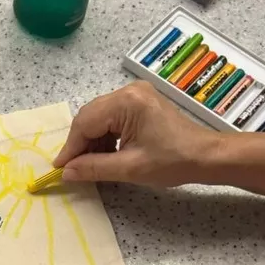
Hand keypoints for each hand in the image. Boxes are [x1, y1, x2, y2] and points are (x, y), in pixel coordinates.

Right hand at [55, 81, 218, 185]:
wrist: (205, 156)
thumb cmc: (173, 161)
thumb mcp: (130, 168)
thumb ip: (94, 168)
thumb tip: (66, 173)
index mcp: (126, 102)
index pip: (85, 123)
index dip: (71, 148)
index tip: (60, 169)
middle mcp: (128, 91)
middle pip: (90, 117)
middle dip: (80, 144)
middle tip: (73, 169)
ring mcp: (135, 95)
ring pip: (99, 118)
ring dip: (92, 142)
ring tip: (90, 165)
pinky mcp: (140, 103)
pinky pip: (111, 118)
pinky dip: (104, 137)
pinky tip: (105, 155)